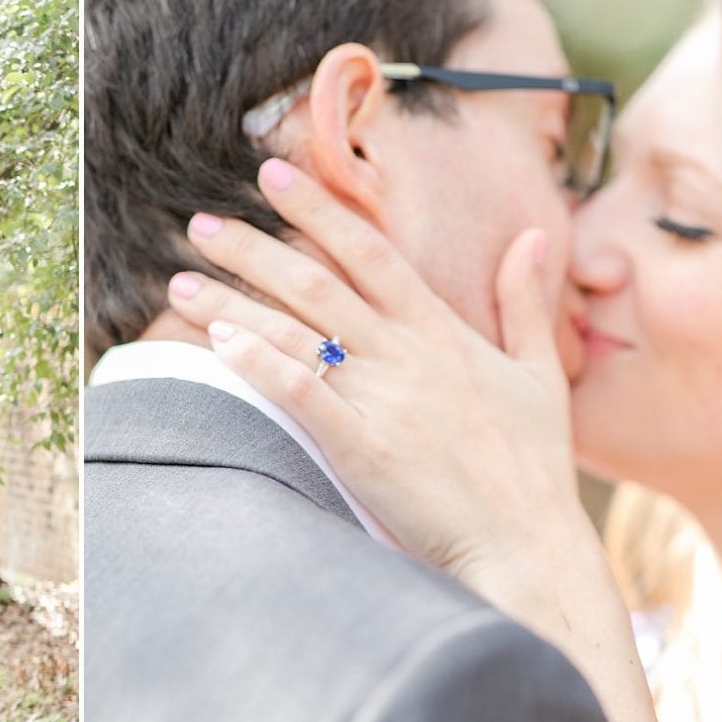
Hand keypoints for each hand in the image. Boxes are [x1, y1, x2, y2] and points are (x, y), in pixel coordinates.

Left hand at [166, 158, 591, 597]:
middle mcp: (406, 354)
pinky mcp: (360, 447)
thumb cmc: (533, 469)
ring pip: (294, 332)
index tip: (274, 176)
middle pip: (315, 282)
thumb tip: (528, 236)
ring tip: (181, 283)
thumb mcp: (540, 375)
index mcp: (443, 332)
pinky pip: (300, 392)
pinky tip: (217, 342)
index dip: (319, 209)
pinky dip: (258, 363)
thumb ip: (525, 302)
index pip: (370, 251)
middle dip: (252, 248)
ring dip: (231, 304)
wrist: (529, 545)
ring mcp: (382, 398)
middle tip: (199, 224)